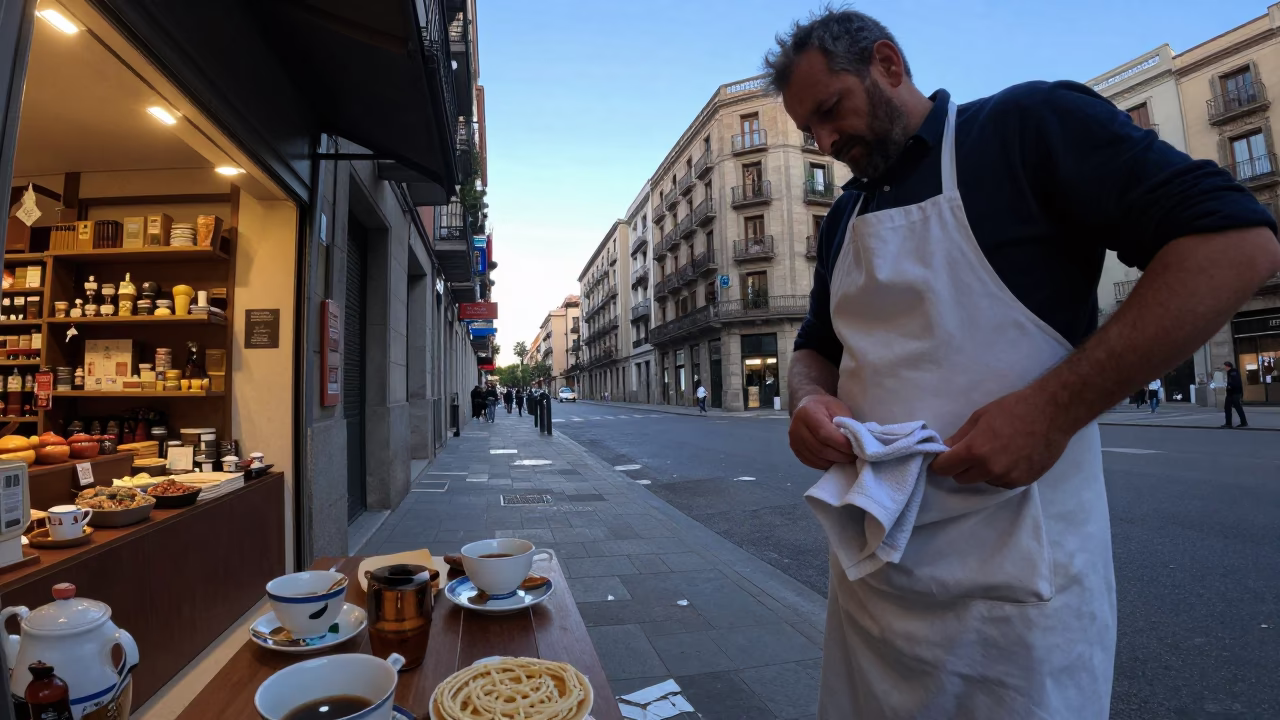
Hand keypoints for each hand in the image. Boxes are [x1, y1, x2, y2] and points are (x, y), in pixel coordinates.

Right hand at [789, 393, 856, 469]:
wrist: (806, 406)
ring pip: (816, 458)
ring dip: (833, 461)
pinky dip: (825, 464)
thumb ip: (846, 424)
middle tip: (853, 456)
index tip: (855, 448)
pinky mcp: (795, 449)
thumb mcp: (838, 408)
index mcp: (808, 413)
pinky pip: (811, 462)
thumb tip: (856, 442)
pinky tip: (834, 460)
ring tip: (846, 458)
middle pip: (820, 449)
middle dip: (840, 455)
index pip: (825, 434)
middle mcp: (796, 427)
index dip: (842, 444)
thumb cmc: (825, 406)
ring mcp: (794, 440)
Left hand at [931, 387, 1074, 488]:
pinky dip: (1000, 474)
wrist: (1052, 413)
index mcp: (975, 451)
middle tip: (970, 452)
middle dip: (960, 467)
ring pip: (982, 481)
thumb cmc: (1013, 408)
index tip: (942, 458)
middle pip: (961, 478)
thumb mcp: (979, 417)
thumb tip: (944, 450)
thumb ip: (959, 437)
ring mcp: (1007, 478)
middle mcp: (989, 470)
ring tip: (996, 451)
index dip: (940, 463)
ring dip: (982, 471)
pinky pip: (1001, 483)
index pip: (944, 469)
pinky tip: (1011, 457)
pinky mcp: (1022, 482)